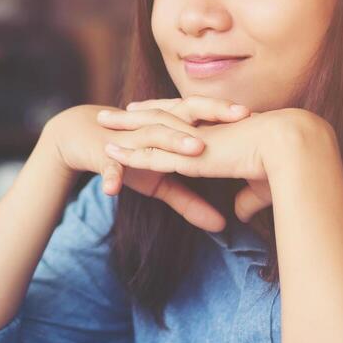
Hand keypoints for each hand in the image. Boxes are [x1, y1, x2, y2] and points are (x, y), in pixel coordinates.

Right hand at [42, 104, 227, 231]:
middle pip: (184, 115)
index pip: (204, 116)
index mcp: (170, 127)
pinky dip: (111, 177)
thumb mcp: (161, 181)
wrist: (81, 140)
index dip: (229, 115)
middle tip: (240, 117)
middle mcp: (152, 126)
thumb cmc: (129, 157)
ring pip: (152, 136)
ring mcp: (127, 139)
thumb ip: (190, 201)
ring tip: (195, 151)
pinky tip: (114, 191)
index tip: (261, 118)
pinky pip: (108, 167)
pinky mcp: (103, 154)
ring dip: (172, 141)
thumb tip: (223, 227)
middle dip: (211, 115)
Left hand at [96, 98, 313, 222]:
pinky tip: (111, 151)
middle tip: (115, 111)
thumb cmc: (286, 167)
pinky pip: (151, 154)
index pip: (186, 122)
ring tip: (101, 120)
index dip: (167, 117)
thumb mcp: (261, 187)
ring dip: (124, 128)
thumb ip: (247, 199)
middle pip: (161, 118)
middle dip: (137, 115)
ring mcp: (192, 140)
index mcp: (218, 133)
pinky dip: (130, 153)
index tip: (151, 114)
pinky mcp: (187, 156)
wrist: (290, 151)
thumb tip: (240, 214)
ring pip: (149, 130)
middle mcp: (201, 131)